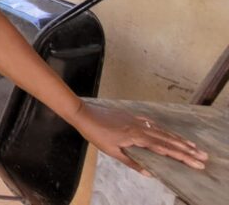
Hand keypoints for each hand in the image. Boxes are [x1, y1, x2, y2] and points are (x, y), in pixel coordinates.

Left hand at [71, 103, 207, 174]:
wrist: (84, 114)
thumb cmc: (96, 134)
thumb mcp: (112, 152)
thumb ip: (132, 162)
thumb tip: (149, 173)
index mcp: (137, 137)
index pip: (164, 148)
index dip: (180, 155)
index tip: (195, 161)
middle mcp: (140, 127)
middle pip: (167, 139)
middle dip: (186, 148)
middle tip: (202, 155)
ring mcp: (137, 120)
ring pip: (161, 130)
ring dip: (177, 138)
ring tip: (191, 145)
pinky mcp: (131, 116)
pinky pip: (151, 123)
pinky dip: (162, 129)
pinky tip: (166, 132)